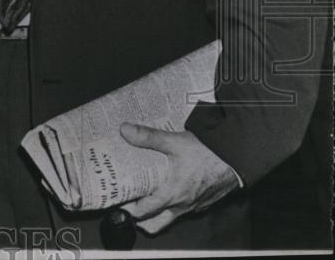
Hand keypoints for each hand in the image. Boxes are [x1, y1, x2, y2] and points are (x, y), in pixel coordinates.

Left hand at [118, 123, 240, 234]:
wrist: (237, 157)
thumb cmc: (208, 153)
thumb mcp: (174, 141)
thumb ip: (148, 136)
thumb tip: (124, 130)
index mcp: (172, 194)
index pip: (144, 212)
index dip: (128, 210)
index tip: (116, 203)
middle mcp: (182, 205)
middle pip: (155, 224)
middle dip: (139, 219)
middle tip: (128, 204)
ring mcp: (194, 206)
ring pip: (170, 219)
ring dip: (156, 213)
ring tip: (144, 197)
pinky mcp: (204, 202)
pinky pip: (184, 210)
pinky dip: (172, 205)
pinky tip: (167, 189)